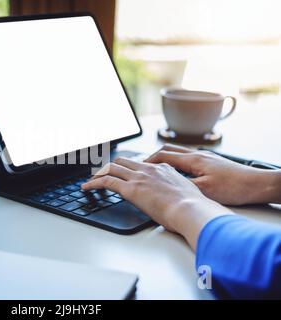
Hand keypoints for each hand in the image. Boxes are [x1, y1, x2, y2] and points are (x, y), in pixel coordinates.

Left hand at [81, 158, 232, 249]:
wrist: (191, 210)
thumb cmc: (193, 207)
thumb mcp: (186, 192)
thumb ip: (176, 189)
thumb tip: (175, 197)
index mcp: (163, 168)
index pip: (141, 163)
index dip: (130, 167)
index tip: (125, 171)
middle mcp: (149, 169)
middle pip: (123, 161)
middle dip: (111, 166)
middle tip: (103, 173)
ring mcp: (139, 178)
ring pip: (112, 168)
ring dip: (99, 173)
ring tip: (91, 180)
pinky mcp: (130, 189)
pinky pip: (106, 181)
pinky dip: (93, 183)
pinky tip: (86, 188)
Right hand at [145, 144, 280, 204]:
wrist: (257, 184)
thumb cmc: (235, 187)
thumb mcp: (205, 190)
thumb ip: (182, 186)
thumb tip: (164, 187)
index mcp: (193, 160)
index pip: (163, 155)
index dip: (147, 162)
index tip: (137, 168)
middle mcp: (197, 155)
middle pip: (167, 150)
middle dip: (152, 157)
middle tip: (141, 166)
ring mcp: (204, 158)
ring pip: (177, 153)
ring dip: (163, 159)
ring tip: (154, 169)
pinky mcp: (210, 163)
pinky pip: (186, 159)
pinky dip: (175, 164)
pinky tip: (175, 174)